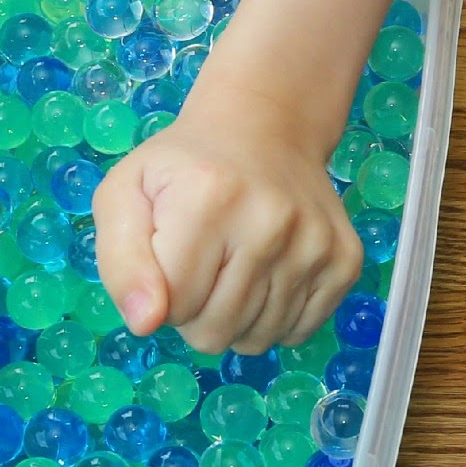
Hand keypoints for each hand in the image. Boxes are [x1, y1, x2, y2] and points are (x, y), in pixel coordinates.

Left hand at [93, 83, 362, 355]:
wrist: (262, 126)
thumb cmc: (184, 167)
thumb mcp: (125, 194)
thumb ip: (120, 263)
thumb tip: (146, 323)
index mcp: (209, 200)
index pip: (173, 307)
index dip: (161, 294)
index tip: (169, 256)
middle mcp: (271, 221)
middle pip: (214, 333)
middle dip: (196, 311)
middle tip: (201, 262)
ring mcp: (315, 241)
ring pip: (257, 340)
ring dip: (235, 317)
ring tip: (233, 265)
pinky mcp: (345, 259)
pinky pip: (298, 333)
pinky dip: (275, 317)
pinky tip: (267, 273)